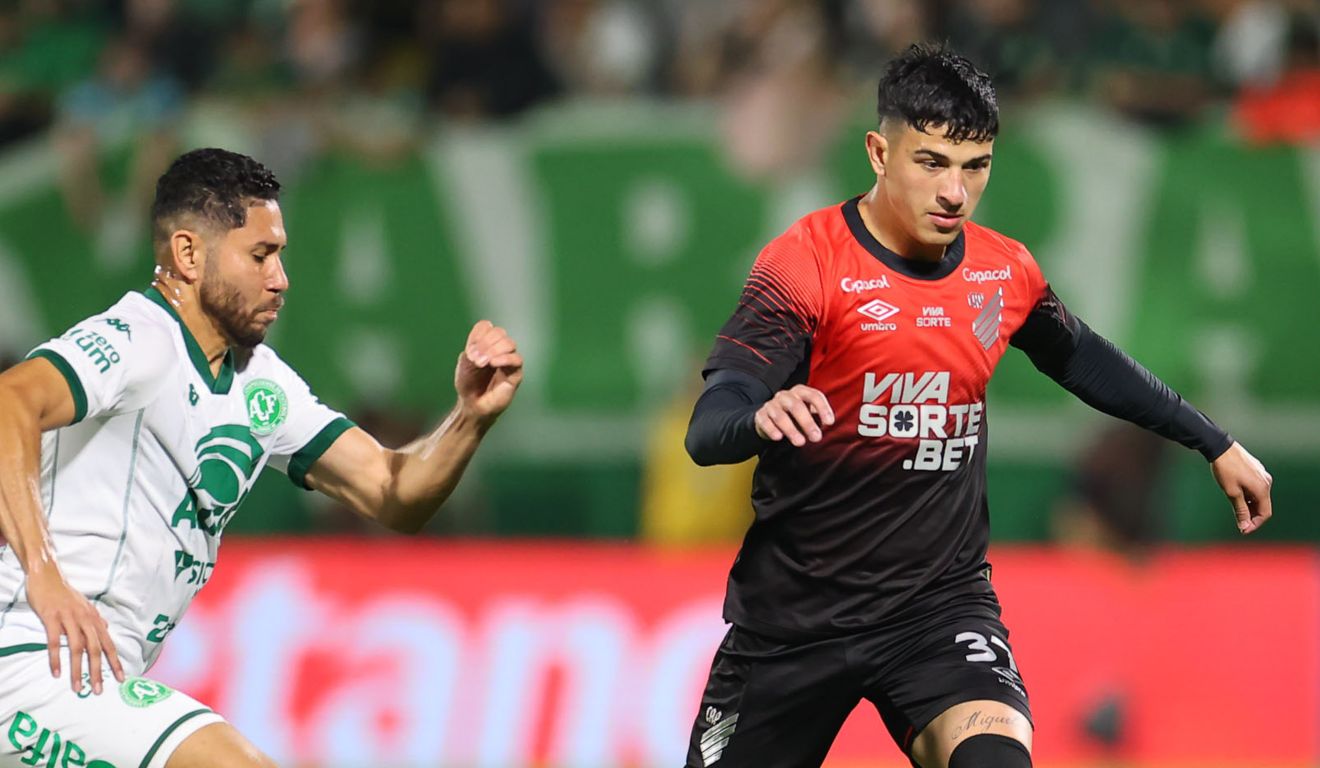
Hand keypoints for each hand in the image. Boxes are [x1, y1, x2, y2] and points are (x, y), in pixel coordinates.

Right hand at [24, 566, 123, 694]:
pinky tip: (56, 672)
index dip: (115, 661)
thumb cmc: (65, 594)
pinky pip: (55, 641)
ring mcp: (69, 618)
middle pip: (95, 649)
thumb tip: (105, 629)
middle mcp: (85, 619)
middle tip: (99, 690)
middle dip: (98, 671)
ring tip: (78, 687)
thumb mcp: (85, 606)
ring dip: (78, 669)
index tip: (120, 678)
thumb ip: (94, 620)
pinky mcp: (52, 618)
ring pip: (77, 648)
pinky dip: (56, 658)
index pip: (108, 643)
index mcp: (94, 618)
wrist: (48, 576)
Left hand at [455, 320, 523, 422]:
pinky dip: (505, 358)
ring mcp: (508, 360)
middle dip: (486, 343)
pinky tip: (494, 364)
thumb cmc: (468, 384)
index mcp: (485, 343)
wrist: (473, 404)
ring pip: (509, 343)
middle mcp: (498, 349)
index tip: (470, 349)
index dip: (479, 335)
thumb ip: (472, 352)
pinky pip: (516, 359)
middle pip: (499, 332)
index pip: (486, 326)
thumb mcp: (464, 364)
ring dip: (495, 350)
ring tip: (484, 363)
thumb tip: (483, 351)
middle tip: (476, 360)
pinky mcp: (515, 373)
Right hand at [754, 385, 834, 446]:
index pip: (813, 395)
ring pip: (780, 415)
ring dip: (791, 430)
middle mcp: (785, 396)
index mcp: (800, 392)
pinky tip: (778, 438)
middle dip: (807, 422)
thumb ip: (818, 416)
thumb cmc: (795, 416)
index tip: (830, 423)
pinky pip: (765, 421)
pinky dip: (771, 430)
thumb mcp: (808, 412)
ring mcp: (771, 404)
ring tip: (800, 442)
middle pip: (796, 406)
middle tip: (816, 437)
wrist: (770, 419)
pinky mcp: (760, 415)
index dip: (823, 408)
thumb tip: (828, 425)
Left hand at [1210, 442, 1272, 533]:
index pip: (1265, 513)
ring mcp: (1262, 475)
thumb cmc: (1225, 470)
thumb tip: (1244, 527)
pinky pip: (1256, 487)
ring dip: (1249, 505)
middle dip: (1252, 515)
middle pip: (1263, 505)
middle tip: (1238, 521)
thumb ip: (1240, 510)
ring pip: (1259, 496)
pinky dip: (1249, 495)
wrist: (1221, 448)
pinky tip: (1237, 495)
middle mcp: (1266, 482)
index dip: (1255, 524)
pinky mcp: (1256, 470)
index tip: (1243, 530)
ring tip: (1235, 507)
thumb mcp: (1232, 493)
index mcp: (1262, 489)